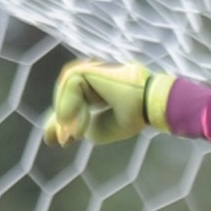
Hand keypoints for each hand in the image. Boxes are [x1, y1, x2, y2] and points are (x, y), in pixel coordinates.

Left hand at [43, 59, 169, 147]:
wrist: (150, 105)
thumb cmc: (134, 115)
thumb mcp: (100, 128)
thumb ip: (78, 128)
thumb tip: (62, 134)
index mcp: (98, 86)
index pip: (71, 100)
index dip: (63, 120)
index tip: (60, 142)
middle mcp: (93, 75)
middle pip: (65, 95)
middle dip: (61, 119)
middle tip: (66, 141)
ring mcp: (91, 69)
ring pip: (64, 90)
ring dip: (67, 114)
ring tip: (78, 133)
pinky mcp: (90, 69)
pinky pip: (69, 85)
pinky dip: (70, 105)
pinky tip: (83, 122)